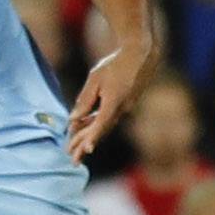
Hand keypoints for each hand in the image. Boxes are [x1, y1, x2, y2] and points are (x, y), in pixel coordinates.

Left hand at [66, 39, 155, 161]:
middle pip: (101, 131)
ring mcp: (125, 108)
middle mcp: (122, 109)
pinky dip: (96, 125)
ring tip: (75, 147)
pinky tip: (84, 126)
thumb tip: (73, 119)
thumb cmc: (116, 63)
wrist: (141, 54)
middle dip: (85, 145)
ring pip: (105, 126)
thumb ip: (84, 99)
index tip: (86, 151)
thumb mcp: (95, 78)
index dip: (91, 138)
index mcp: (114, 102)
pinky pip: (109, 118)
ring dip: (89, 137)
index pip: (101, 124)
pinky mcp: (125, 104)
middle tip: (73, 160)